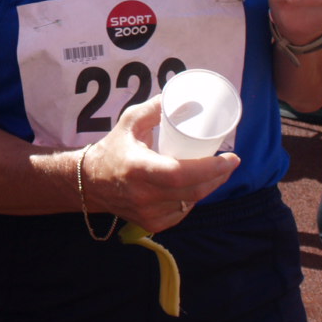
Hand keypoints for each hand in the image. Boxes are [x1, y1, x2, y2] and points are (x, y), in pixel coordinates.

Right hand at [75, 98, 239, 234]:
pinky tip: (196, 187)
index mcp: (138, 168)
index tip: (231, 158)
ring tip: (216, 171)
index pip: (180, 173)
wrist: (90, 182)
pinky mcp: (151, 223)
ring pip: (191, 202)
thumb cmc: (113, 148)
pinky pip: (182, 212)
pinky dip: (193, 199)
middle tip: (230, 162)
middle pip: (192, 191)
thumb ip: (155, 108)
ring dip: (208, 187)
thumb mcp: (129, 122)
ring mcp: (148, 213)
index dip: (210, 168)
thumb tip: (182, 97)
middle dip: (218, 177)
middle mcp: (143, 195)